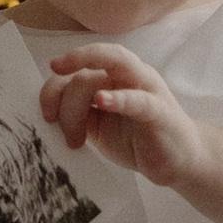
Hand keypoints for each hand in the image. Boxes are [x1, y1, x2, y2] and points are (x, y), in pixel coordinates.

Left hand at [39, 45, 205, 189]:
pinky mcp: (160, 111)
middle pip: (93, 62)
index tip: (43, 109)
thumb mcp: (98, 127)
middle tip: (49, 115)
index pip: (80, 67)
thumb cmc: (137, 139)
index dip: (56, 83)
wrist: (180, 161)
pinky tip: (103, 101)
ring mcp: (148, 88)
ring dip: (82, 102)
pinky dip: (119, 97)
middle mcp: (131, 74)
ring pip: (112, 69)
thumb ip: (77, 113)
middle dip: (64, 86)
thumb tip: (46, 113)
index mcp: (113, 76)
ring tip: (75, 133)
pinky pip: (139, 99)